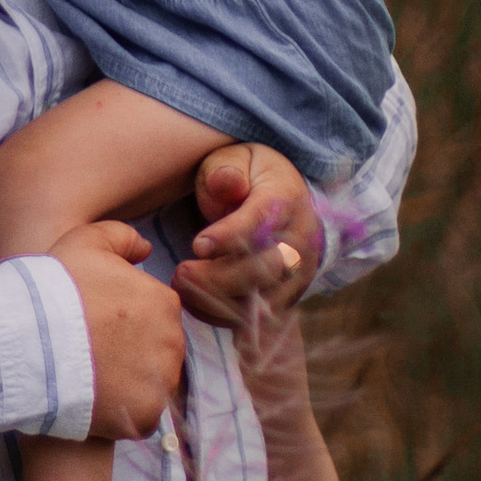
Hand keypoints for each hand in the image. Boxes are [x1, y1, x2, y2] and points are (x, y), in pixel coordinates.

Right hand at [53, 219, 186, 441]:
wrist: (28, 340)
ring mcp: (161, 382)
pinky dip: (121, 412)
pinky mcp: (145, 416)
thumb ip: (123, 238)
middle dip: (131, 352)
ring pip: (151, 384)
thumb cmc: (55, 288)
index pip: (155, 314)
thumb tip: (146, 249)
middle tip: (91, 352)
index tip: (96, 325)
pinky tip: (94, 401)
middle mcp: (173, 342)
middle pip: (158, 350)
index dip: (124, 320)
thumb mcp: (87, 241)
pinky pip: (140, 416)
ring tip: (91, 378)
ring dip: (128, 383)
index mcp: (164, 302)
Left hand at [175, 142, 321, 327]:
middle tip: (179, 273)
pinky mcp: (286, 298)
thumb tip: (227, 182)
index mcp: (287, 199)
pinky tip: (195, 303)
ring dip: (217, 302)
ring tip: (181, 287)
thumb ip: (225, 171)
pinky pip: (258, 320)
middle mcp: (300, 239)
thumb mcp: (234, 160)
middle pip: (266, 269)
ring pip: (263, 302)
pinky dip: (224, 318)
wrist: (283, 198)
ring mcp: (297, 273)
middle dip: (219, 277)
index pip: (264, 221)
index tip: (198, 245)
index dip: (231, 236)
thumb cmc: (247, 177)